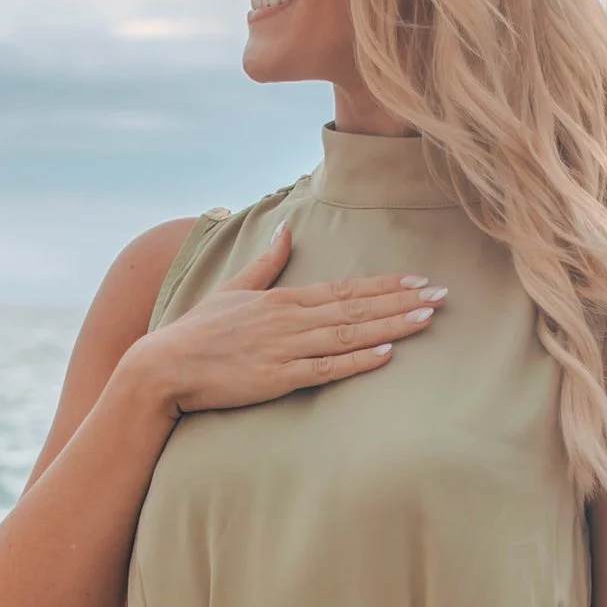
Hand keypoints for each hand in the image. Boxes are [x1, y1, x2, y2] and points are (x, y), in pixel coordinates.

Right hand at [125, 221, 443, 417]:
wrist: (163, 367)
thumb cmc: (197, 332)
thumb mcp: (232, 289)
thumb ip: (265, 262)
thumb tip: (286, 229)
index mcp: (282, 299)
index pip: (344, 289)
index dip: (385, 285)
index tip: (420, 280)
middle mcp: (288, 320)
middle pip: (356, 308)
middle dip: (402, 301)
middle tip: (443, 295)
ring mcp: (284, 348)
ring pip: (349, 335)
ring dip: (391, 325)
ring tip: (427, 318)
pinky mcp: (275, 378)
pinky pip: (325, 369)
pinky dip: (357, 361)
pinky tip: (386, 353)